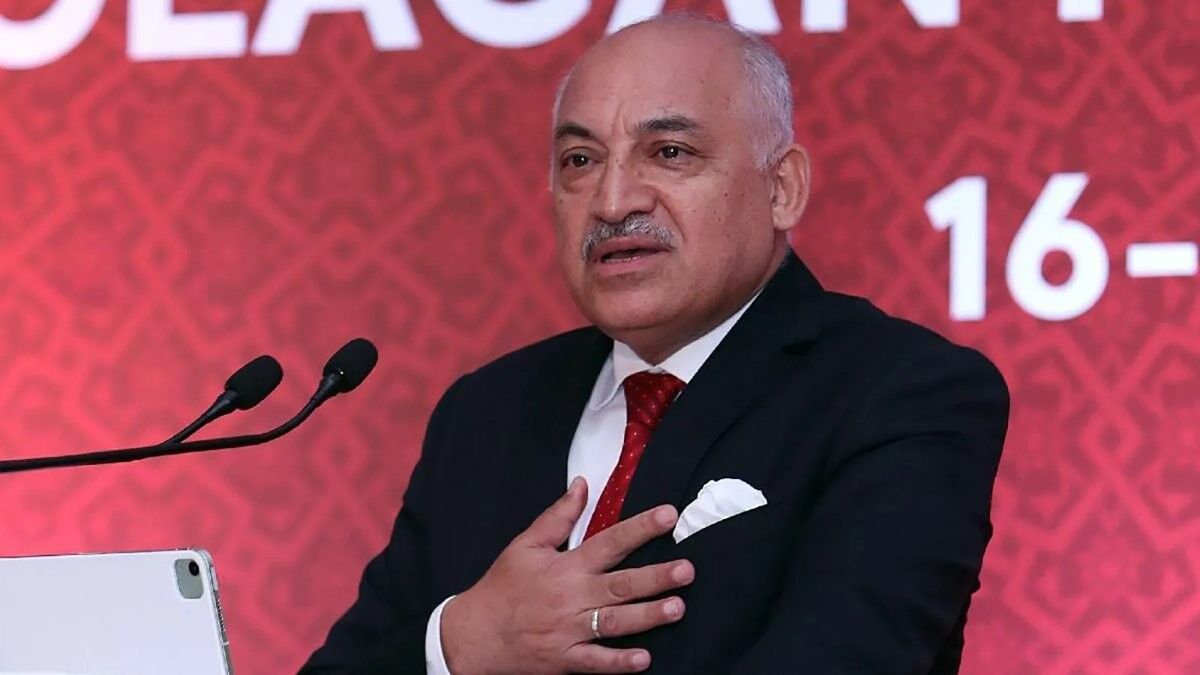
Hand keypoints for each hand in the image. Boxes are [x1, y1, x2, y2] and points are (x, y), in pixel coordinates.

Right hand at [440, 477, 693, 674]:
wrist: (474, 636)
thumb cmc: (502, 587)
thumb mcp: (525, 545)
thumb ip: (558, 516)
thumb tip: (582, 484)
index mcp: (566, 566)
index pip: (610, 541)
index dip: (641, 527)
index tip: (669, 515)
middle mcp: (572, 597)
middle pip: (621, 584)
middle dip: (656, 577)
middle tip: (687, 570)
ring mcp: (570, 630)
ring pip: (615, 623)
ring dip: (647, 616)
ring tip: (677, 608)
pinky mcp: (566, 659)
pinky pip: (596, 662)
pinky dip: (619, 662)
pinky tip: (644, 659)